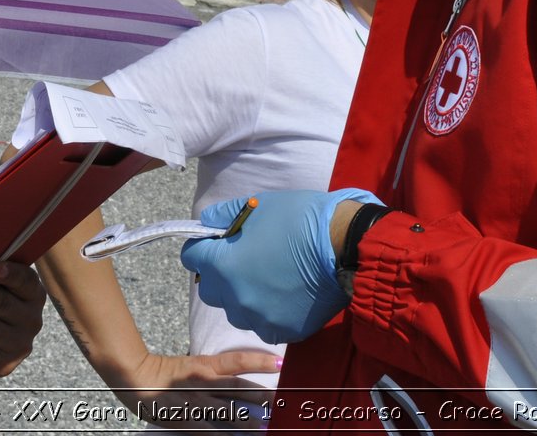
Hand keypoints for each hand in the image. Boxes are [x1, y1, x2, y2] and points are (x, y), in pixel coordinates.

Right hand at [109, 350, 279, 429]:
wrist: (134, 377)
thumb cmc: (165, 371)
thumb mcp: (192, 365)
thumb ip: (214, 371)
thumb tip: (238, 378)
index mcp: (205, 365)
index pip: (237, 360)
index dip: (259, 361)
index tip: (280, 364)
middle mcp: (203, 381)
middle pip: (238, 388)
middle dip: (261, 396)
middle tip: (280, 402)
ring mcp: (194, 401)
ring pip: (227, 412)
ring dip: (247, 420)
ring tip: (263, 426)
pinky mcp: (184, 419)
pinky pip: (207, 430)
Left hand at [180, 189, 379, 344]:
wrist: (344, 245)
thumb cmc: (300, 219)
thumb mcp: (257, 206)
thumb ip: (223, 216)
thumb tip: (206, 224)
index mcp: (224, 264)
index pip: (191, 258)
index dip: (202, 247)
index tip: (215, 243)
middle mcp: (235, 297)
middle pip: (210, 289)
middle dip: (220, 275)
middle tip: (243, 260)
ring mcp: (258, 317)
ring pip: (237, 310)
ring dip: (244, 296)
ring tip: (269, 278)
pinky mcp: (282, 330)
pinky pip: (264, 324)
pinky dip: (270, 311)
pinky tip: (287, 292)